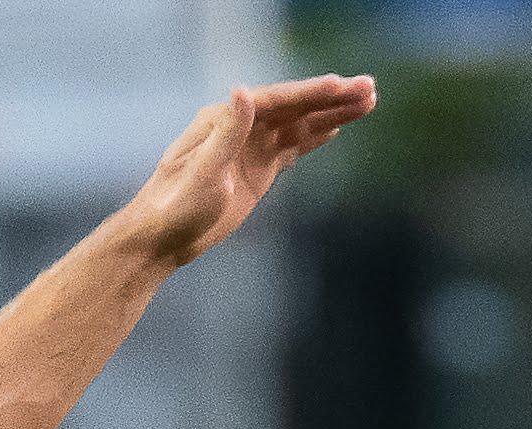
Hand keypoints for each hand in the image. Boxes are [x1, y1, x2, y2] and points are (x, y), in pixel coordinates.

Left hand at [120, 74, 377, 269]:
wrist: (160, 238)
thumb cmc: (175, 206)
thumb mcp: (203, 173)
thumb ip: (227, 134)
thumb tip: (245, 93)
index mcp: (224, 119)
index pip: (275, 101)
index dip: (309, 94)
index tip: (340, 86)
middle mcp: (239, 127)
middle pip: (293, 107)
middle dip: (332, 98)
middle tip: (370, 88)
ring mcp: (250, 148)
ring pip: (298, 125)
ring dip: (332, 114)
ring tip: (369, 101)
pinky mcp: (256, 170)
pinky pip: (291, 147)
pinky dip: (315, 137)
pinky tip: (337, 127)